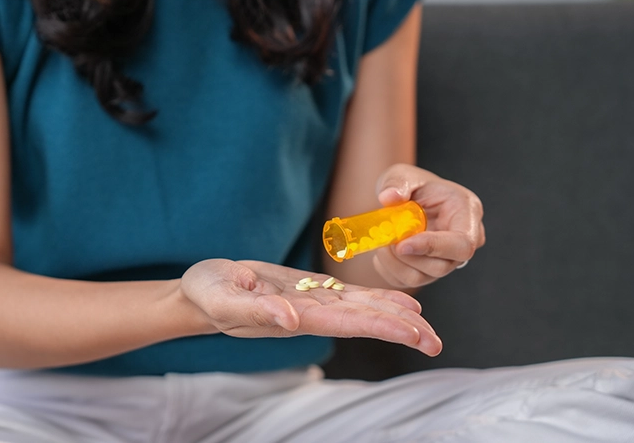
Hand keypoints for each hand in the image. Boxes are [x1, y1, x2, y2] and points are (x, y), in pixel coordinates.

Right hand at [181, 259, 441, 355]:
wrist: (198, 292)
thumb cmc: (205, 294)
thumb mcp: (221, 296)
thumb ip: (254, 308)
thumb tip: (289, 318)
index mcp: (292, 316)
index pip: (345, 322)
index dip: (380, 326)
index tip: (412, 333)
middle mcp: (307, 313)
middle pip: (361, 320)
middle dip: (398, 330)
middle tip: (435, 342)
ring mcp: (309, 303)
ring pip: (359, 309)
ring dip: (393, 316)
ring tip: (426, 324)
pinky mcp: (306, 290)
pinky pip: (347, 296)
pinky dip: (374, 299)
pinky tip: (397, 303)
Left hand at [373, 164, 485, 290]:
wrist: (407, 200)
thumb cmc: (413, 185)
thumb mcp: (404, 175)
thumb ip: (397, 183)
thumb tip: (389, 197)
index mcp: (467, 214)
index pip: (461, 244)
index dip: (433, 247)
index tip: (402, 244)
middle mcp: (463, 242)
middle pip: (441, 266)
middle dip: (407, 256)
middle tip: (385, 238)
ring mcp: (447, 261)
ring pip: (421, 278)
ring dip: (394, 263)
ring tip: (382, 241)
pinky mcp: (427, 273)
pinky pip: (406, 281)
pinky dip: (388, 268)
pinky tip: (384, 250)